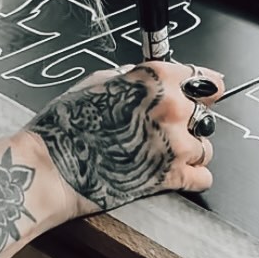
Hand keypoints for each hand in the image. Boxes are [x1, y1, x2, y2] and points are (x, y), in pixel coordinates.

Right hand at [24, 60, 224, 218]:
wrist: (51, 167)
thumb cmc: (65, 125)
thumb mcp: (97, 83)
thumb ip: (133, 79)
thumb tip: (146, 79)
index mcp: (156, 79)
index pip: (204, 79)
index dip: (204, 87)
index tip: (207, 92)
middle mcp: (172, 109)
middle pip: (206, 113)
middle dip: (191, 121)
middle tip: (171, 127)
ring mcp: (175, 145)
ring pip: (206, 147)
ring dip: (192, 150)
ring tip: (168, 153)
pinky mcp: (171, 177)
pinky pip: (203, 177)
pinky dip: (194, 177)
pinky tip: (177, 173)